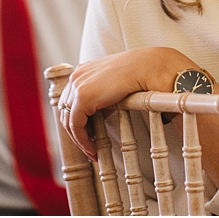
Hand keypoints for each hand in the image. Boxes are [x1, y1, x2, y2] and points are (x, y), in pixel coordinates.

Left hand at [60, 48, 197, 158]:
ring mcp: (77, 85)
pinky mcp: (83, 97)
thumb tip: (103, 114)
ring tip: (94, 152)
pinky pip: (75, 126)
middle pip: (66, 111)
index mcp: (85, 70)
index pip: (72, 100)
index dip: (78, 121)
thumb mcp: (117, 83)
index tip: (90, 137)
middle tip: (90, 148)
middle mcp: (77, 76)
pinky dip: (83, 141)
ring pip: (68, 121)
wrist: (151, 66)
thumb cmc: (142, 73)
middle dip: (76, 132)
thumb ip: (106, 93)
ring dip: (79, 140)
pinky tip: (94, 150)